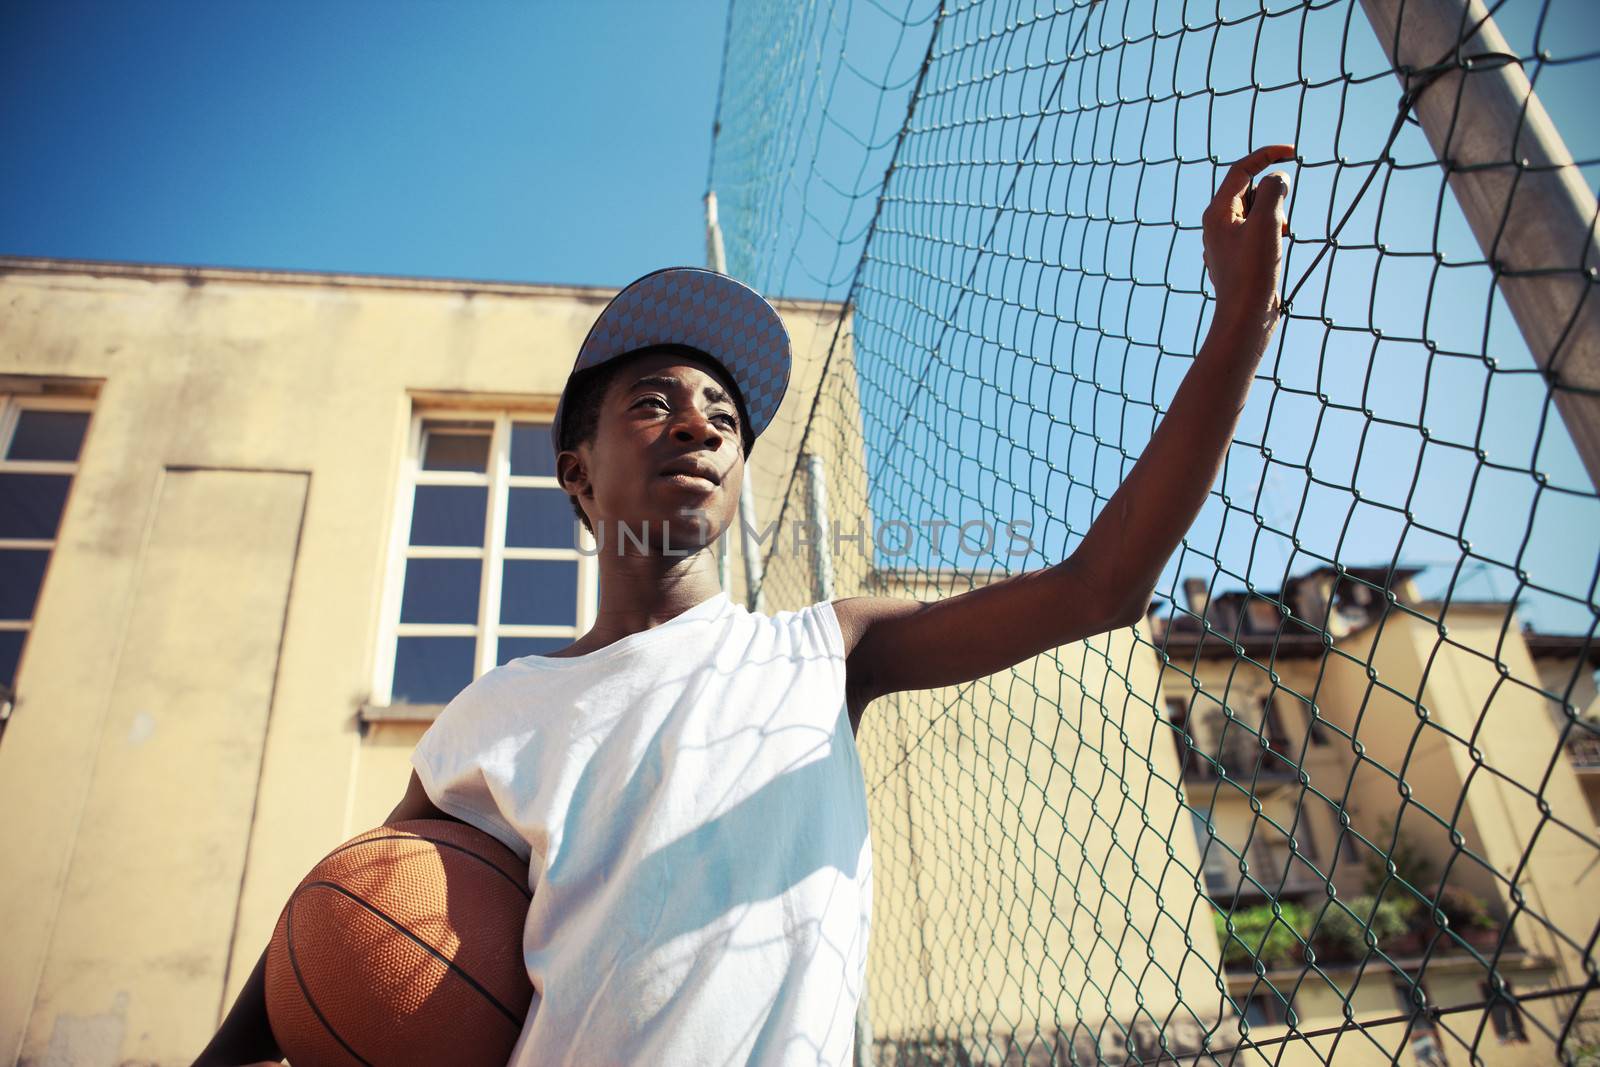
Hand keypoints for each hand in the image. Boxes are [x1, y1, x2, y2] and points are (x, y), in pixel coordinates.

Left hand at [1201, 143, 1295, 342]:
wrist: (1246, 317)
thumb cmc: (1253, 272)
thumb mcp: (1266, 224)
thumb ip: (1272, 192)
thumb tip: (1278, 178)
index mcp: (1217, 213)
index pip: (1241, 170)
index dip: (1267, 155)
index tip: (1293, 152)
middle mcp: (1217, 225)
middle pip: (1250, 191)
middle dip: (1273, 196)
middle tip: (1281, 220)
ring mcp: (1227, 242)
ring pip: (1257, 212)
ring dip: (1275, 216)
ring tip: (1279, 238)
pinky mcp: (1239, 258)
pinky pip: (1258, 232)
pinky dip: (1272, 233)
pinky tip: (1275, 252)